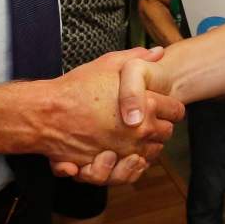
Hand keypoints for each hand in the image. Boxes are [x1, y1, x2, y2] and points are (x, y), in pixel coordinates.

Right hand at [46, 47, 184, 184]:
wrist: (48, 114)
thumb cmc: (77, 87)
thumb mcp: (108, 64)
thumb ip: (137, 58)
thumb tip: (158, 52)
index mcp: (146, 105)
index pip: (176, 111)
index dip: (170, 106)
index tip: (162, 103)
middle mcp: (140, 131)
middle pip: (167, 133)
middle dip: (161, 126)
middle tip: (151, 118)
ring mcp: (125, 151)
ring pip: (152, 154)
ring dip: (148, 145)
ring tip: (138, 135)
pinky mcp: (111, 166)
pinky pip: (132, 171)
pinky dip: (133, 164)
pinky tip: (126, 152)